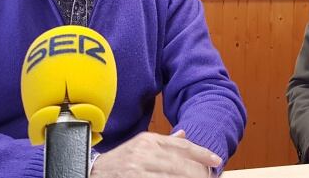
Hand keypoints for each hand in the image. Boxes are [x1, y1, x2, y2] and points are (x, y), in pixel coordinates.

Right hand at [90, 130, 220, 176]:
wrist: (91, 172)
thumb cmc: (119, 161)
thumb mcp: (140, 146)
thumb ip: (164, 142)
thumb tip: (184, 134)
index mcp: (148, 140)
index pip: (181, 145)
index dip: (201, 153)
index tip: (217, 160)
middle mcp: (144, 152)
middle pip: (180, 163)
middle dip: (198, 172)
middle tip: (209, 177)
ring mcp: (137, 168)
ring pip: (172, 176)